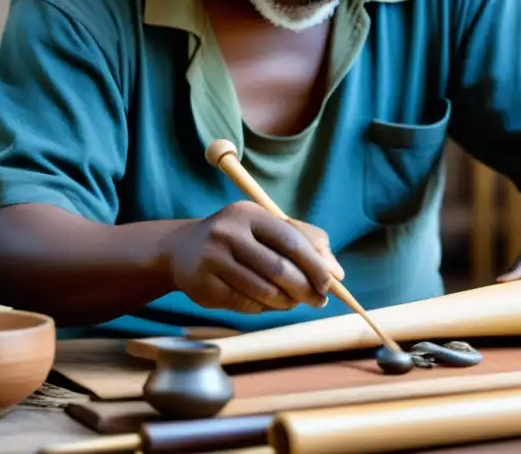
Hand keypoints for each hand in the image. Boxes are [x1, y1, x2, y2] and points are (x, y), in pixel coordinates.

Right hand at [163, 201, 344, 313]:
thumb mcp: (267, 229)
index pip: (290, 240)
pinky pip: (244, 304)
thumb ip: (306, 242)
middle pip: (278, 268)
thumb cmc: (239, 238)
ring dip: (286, 302)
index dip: (314, 264)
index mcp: (249, 213)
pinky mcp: (203, 285)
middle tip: (318, 300)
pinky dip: (263, 308)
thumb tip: (337, 272)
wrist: (183, 250)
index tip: (330, 283)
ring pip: (262, 290)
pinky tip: (268, 304)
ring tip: (295, 303)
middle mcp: (228, 232)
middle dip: (304, 288)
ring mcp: (212, 259)